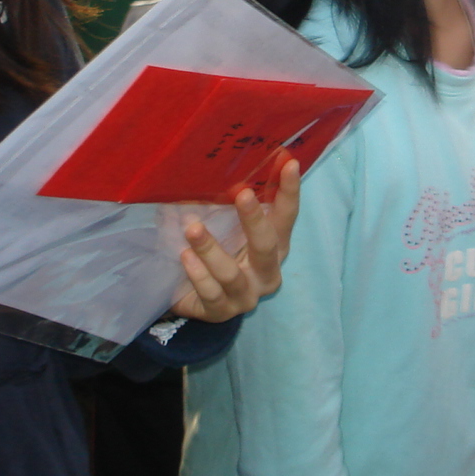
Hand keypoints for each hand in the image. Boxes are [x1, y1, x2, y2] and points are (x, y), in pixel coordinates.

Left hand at [170, 157, 301, 320]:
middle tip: (242, 194)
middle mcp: (266, 272)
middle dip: (255, 220)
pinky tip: (185, 257)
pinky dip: (198, 274)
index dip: (289, 191)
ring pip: (232, 274)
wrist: (189, 296)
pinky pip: (211, 293)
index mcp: (274, 246)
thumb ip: (223, 205)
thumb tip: (209, 169)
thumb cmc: (214, 252)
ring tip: (192, 228)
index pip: (286, 217)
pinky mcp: (221, 312)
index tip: (289, 163)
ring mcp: (246, 295)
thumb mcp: (223, 227)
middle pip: (267, 246)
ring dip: (211, 249)